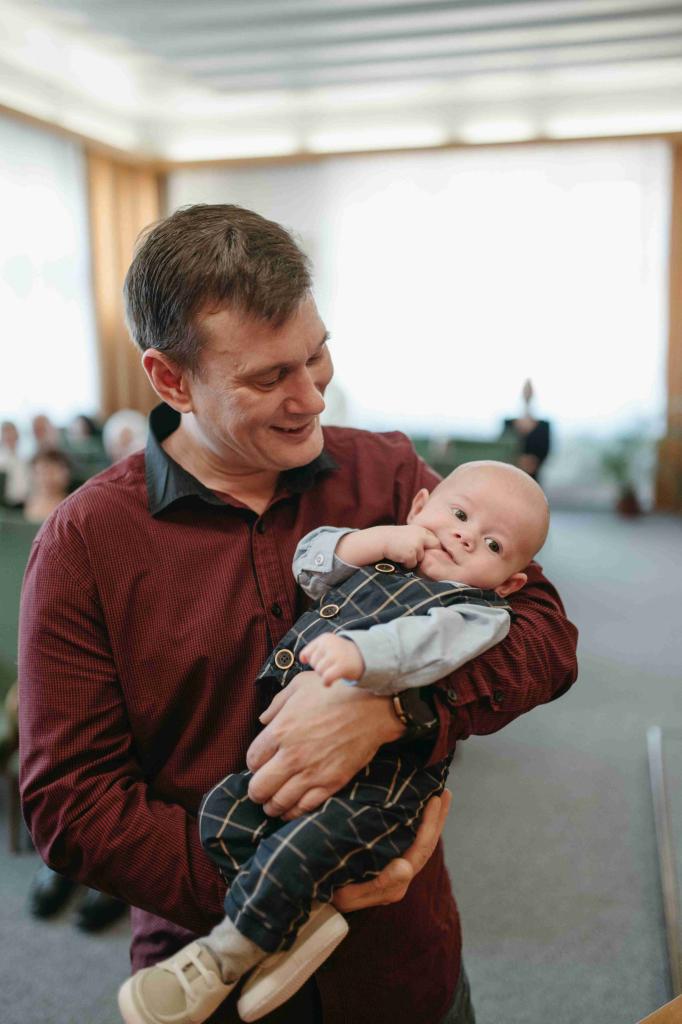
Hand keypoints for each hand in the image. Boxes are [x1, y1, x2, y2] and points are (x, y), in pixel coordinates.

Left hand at [246, 671, 404, 817]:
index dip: (253, 764)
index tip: (259, 764)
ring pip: (279, 802)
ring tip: (272, 805)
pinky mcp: (330, 783)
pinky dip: (293, 812)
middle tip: (260, 790)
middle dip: (257, 792)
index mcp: (280, 730)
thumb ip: (277, 703)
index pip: (252, 760)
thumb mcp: (300, 686)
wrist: (372, 707)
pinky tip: (290, 809)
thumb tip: (263, 719)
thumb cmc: (335, 692)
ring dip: (272, 806)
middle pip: (260, 787)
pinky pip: (304, 807)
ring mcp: (311, 772)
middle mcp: (291, 755)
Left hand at [300, 634, 364, 685]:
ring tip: (333, 672)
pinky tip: (330, 683)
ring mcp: (336, 655)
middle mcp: (330, 644)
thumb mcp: (327, 646)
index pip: (306, 654)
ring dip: (324, 675)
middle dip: (319, 668)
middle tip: (331, 666)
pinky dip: (326, 682)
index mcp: (325, 638)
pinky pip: (326, 678)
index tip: (323, 661)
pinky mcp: (342, 666)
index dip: (312, 661)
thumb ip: (312, 651)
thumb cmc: (342, 654)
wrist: (365, 657)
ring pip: (319, 671)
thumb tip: (302, 659)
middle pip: (313, 663)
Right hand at [332, 791, 451, 910]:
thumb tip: (406, 868)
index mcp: (395, 883)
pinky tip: (418, 807)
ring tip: (439, 795)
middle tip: (444, 790)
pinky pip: (408, 839)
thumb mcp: (350, 893)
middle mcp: (400, 876)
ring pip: (419, 841)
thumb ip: (380, 883)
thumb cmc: (329, 892)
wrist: (313, 891)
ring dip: (431, 819)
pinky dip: (417, 822)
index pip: (420, 850)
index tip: (435, 799)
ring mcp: (394, 869)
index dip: (430, 824)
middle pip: (426, 844)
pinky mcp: (386, 859)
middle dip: (437, 818)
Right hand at [380, 525, 439, 567]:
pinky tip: (398, 556)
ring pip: (421, 558)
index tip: (428, 551)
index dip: (433, 547)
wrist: (379, 540)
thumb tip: (435, 548)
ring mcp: (417, 544)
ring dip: (413, 559)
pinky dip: (406, 564)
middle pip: (435, 547)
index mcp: (421, 529)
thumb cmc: (394, 539)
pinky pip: (412, 564)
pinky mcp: (411, 554)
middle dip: (430, 553)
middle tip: (417, 555)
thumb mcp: (409, 533)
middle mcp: (422, 535)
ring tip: (402, 552)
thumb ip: (421, 538)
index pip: (435, 540)